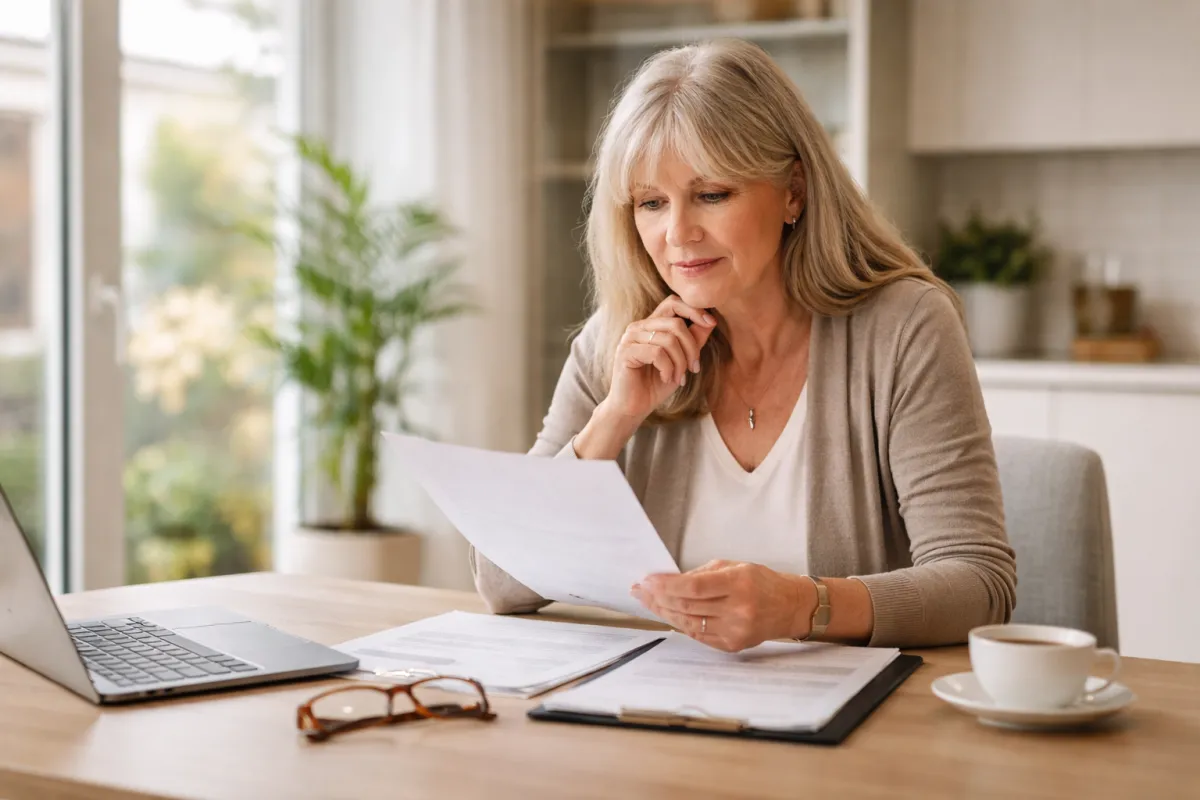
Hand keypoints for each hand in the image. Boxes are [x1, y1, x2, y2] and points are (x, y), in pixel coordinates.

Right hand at [603, 295, 716, 423]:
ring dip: (680, 362)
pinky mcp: (625, 352)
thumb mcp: (682, 360)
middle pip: (675, 323)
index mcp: (651, 324)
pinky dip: (668, 368)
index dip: (694, 310)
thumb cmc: (656, 384)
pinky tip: (666, 378)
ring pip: (668, 339)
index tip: (711, 322)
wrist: (634, 407)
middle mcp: (639, 327)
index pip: (673, 303)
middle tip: (694, 368)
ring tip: (679, 377)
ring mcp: (630, 338)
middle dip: (691, 347)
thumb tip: (711, 320)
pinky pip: (657, 353)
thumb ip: (694, 339)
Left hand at [630, 560, 814, 651]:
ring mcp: (735, 631)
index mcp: (739, 584)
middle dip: (658, 598)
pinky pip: (698, 635)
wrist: (790, 607)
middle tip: (640, 590)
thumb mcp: (734, 566)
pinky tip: (667, 614)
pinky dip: (680, 624)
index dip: (666, 585)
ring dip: (664, 612)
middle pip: (687, 606)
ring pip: (688, 623)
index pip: (694, 587)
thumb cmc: (762, 582)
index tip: (648, 580)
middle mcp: (738, 610)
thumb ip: (701, 574)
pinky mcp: (732, 645)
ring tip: (648, 602)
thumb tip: (669, 581)